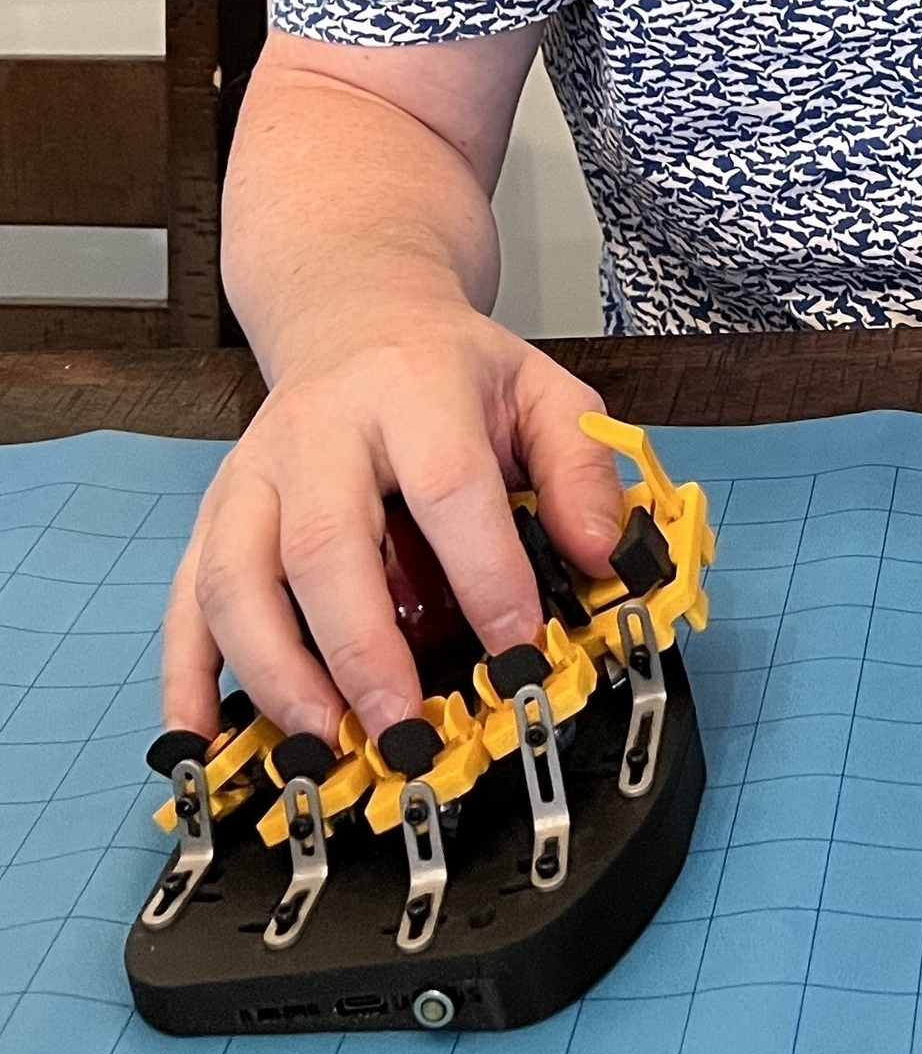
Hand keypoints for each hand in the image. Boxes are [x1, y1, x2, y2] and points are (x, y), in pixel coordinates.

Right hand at [162, 302, 622, 745]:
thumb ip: (583, 468)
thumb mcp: (541, 390)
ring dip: (273, 671)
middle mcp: (320, 428)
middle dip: (360, 650)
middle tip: (402, 730)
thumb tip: (603, 555)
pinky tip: (201, 734)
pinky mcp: (217, 510)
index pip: (449, 485)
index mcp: (414, 389)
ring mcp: (255, 471)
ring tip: (323, 740)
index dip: (485, 574)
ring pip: (236, 575)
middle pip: (323, 542)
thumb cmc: (451, 369)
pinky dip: (186, 673)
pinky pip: (186, 596)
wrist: (357, 313)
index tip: (516, 651)